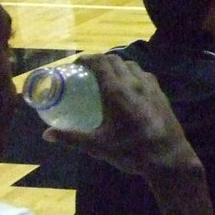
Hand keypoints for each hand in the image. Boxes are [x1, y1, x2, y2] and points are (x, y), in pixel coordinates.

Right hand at [45, 54, 199, 179]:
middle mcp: (135, 83)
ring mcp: (151, 87)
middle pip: (117, 60)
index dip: (88, 58)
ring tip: (107, 78)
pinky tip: (128, 89)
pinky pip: (144, 75)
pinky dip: (133, 74)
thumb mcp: (96, 145)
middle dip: (101, 60)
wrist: (168, 156)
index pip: (102, 63)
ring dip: (118, 66)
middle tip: (88, 71)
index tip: (77, 63)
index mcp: (117, 91)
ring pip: (133, 66)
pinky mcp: (161, 94)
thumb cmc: (130, 150)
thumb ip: (71, 137)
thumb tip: (46, 134)